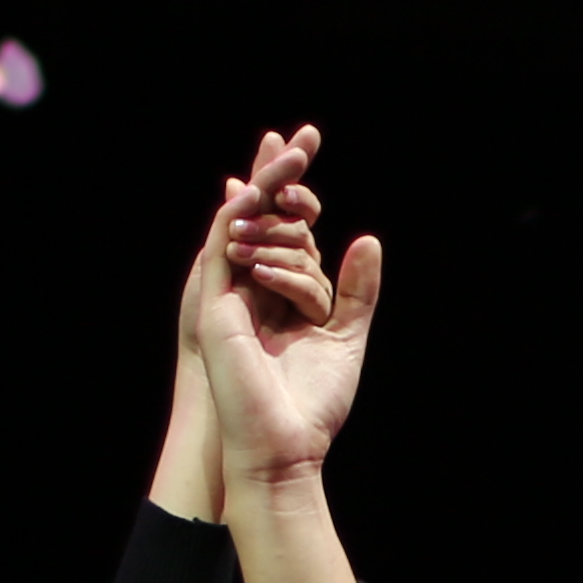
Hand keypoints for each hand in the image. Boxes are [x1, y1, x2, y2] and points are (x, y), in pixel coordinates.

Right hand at [187, 123, 381, 493]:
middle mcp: (250, 291)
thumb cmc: (311, 405)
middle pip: (262, 216)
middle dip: (280, 173)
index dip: (293, 192)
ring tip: (299, 152)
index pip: (284, 231)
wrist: (283, 446)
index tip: (309, 149)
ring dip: (273, 184)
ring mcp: (229, 295)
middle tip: (304, 136)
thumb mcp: (344, 336)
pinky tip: (262, 183)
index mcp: (276, 297)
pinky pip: (224, 242)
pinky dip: (241, 211)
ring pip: (247, 223)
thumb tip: (365, 239)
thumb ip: (356, 290)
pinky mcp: (216, 304)